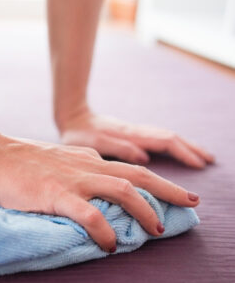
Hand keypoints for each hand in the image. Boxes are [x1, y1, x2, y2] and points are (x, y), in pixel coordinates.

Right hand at [0, 132, 199, 252]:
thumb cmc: (16, 159)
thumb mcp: (55, 159)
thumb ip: (75, 167)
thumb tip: (92, 180)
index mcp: (85, 158)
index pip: (127, 169)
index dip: (151, 184)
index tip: (166, 197)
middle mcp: (86, 165)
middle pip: (137, 175)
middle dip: (168, 189)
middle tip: (190, 202)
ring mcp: (72, 178)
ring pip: (122, 190)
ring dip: (144, 209)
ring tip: (156, 229)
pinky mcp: (54, 193)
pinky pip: (88, 214)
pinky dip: (104, 230)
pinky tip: (110, 244)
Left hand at [58, 110, 213, 167]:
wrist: (71, 117)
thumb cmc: (79, 134)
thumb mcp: (93, 144)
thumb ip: (118, 148)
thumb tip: (145, 158)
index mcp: (130, 135)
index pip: (164, 142)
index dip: (183, 153)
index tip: (200, 165)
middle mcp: (135, 132)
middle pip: (170, 137)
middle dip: (191, 149)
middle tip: (209, 161)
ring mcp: (133, 131)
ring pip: (165, 136)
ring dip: (185, 145)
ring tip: (201, 156)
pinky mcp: (129, 134)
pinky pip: (156, 138)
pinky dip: (171, 144)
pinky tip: (175, 150)